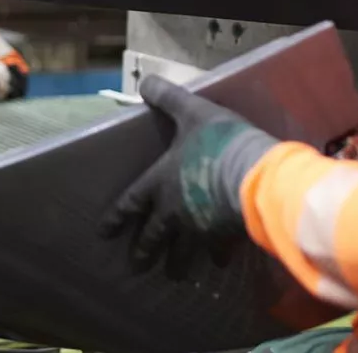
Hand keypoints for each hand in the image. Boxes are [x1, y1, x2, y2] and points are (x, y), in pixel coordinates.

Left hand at [100, 77, 277, 279]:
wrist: (253, 175)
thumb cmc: (218, 141)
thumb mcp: (192, 110)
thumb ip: (169, 98)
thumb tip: (146, 82)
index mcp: (161, 182)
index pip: (131, 202)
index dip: (117, 217)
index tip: (104, 233)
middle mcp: (174, 210)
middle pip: (153, 236)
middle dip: (145, 251)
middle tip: (137, 267)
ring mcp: (199, 227)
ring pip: (183, 251)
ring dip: (178, 263)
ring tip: (176, 274)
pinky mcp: (224, 235)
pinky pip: (218, 249)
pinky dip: (217, 255)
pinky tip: (220, 260)